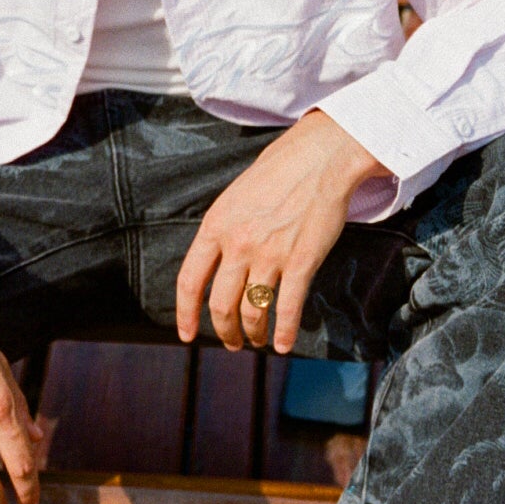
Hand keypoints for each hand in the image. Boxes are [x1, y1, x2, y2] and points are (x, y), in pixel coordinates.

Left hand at [175, 112, 388, 355]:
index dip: (185, 314)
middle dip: (224, 331)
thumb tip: (214, 265)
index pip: (189, 280)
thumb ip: (221, 231)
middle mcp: (237, 243)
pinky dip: (283, 332)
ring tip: (257, 340)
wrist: (319, 158)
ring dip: (253, 333)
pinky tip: (282, 345)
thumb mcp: (234, 198)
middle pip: (221, 305)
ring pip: (252, 311)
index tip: (186, 335)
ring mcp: (269, 254)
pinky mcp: (301, 261)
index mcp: (215, 226)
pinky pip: (287, 308)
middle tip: (232, 341)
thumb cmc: (277, 174)